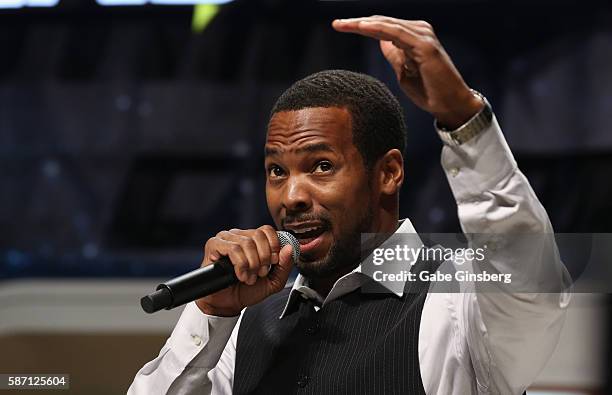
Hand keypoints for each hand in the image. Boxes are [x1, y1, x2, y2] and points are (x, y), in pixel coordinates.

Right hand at [195, 225, 294, 316]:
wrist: (229, 304)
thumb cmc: (248, 291)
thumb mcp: (273, 282)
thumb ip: (284, 266)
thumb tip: (288, 248)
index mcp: (253, 240)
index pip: (267, 229)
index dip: (274, 245)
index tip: (273, 262)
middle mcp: (239, 236)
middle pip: (258, 234)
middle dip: (263, 258)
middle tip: (260, 273)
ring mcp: (226, 239)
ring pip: (246, 242)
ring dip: (251, 264)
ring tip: (249, 277)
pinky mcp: (214, 245)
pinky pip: (232, 248)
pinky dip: (240, 264)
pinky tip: (240, 275)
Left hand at [332, 16, 483, 128]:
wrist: (450, 104)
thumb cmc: (429, 91)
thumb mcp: (403, 71)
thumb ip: (393, 54)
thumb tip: (380, 40)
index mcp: (413, 36)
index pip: (383, 27)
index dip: (361, 26)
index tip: (340, 26)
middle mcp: (419, 31)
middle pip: (382, 22)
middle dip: (357, 22)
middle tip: (336, 24)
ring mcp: (423, 36)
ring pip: (387, 25)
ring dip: (363, 24)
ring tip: (343, 25)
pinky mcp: (424, 45)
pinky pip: (396, 33)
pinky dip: (378, 29)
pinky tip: (362, 27)